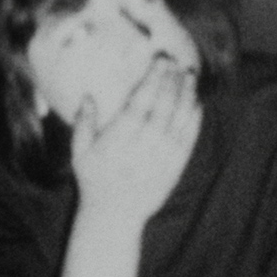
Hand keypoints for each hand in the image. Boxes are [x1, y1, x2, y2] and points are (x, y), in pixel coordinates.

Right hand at [70, 61, 200, 227]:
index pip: (139, 104)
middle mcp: (142, 147)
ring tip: (189, 74)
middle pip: (162, 107)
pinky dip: (194, 119)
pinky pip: (188, 138)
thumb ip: (83, 124)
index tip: (159, 61)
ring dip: (186, 94)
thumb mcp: (80, 153)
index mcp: (117, 140)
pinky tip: (196, 102)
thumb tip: (88, 96)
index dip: (152, 80)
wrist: (115, 215)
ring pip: (178, 119)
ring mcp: (161, 157)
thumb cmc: (94, 180)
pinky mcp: (175, 166)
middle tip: (177, 61)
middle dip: (171, 81)